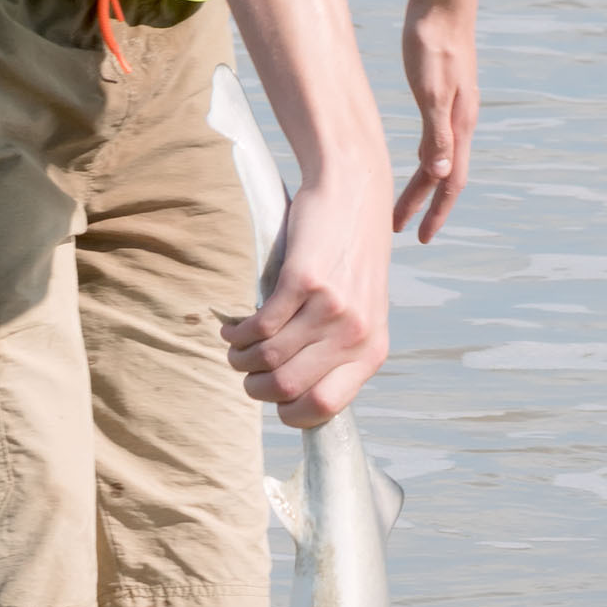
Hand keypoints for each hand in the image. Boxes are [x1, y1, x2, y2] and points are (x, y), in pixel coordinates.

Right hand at [220, 169, 390, 427]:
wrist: (354, 193)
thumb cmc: (351, 257)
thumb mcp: (361, 312)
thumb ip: (338, 352)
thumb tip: (295, 394)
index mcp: (372, 350)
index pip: (326, 408)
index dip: (291, 413)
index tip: (276, 400)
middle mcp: (355, 333)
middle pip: (287, 387)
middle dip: (256, 387)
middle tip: (246, 371)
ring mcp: (330, 307)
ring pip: (267, 358)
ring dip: (240, 359)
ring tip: (236, 348)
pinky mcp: (303, 280)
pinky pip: (258, 326)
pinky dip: (237, 333)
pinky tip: (234, 329)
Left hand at [393, 0, 477, 243]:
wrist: (442, 0)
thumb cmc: (433, 42)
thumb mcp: (431, 90)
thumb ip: (437, 133)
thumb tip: (442, 176)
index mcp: (459, 125)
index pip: (451, 181)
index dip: (436, 212)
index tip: (422, 238)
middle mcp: (459, 122)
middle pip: (443, 175)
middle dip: (424, 206)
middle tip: (401, 231)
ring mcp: (452, 108)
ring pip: (438, 158)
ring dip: (421, 184)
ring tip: (400, 205)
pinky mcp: (440, 93)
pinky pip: (433, 138)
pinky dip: (423, 158)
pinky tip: (411, 160)